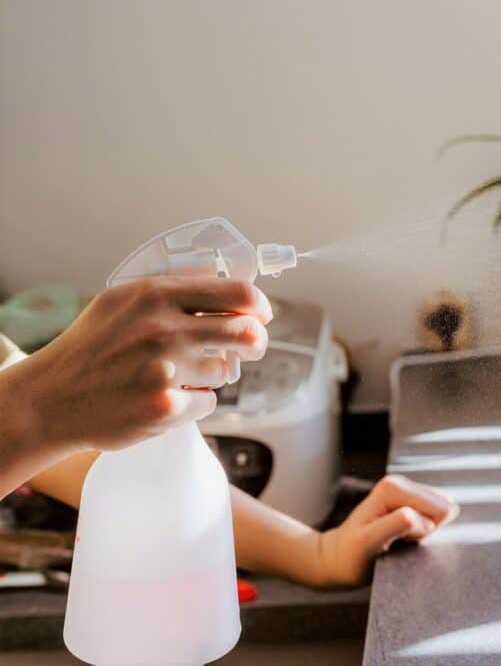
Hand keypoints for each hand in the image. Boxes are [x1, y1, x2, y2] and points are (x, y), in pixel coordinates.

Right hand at [3, 276, 271, 453]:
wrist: (50, 398)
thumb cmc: (90, 347)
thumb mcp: (122, 300)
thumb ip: (172, 289)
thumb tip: (226, 282)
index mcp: (157, 296)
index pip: (238, 294)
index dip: (259, 306)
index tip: (261, 314)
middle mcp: (164, 329)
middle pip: (248, 333)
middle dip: (256, 342)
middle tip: (250, 348)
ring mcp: (166, 370)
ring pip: (225, 371)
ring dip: (212, 375)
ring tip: (179, 375)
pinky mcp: (166, 407)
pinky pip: (207, 402)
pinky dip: (193, 402)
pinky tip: (164, 398)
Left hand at [315, 475, 457, 586]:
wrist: (337, 560)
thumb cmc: (351, 556)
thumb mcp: (369, 543)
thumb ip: (395, 526)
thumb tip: (421, 517)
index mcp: (393, 487)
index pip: (438, 509)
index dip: (424, 531)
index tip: (399, 540)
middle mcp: (401, 483)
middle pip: (441, 509)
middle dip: (426, 530)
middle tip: (398, 541)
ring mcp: (406, 493)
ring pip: (439, 515)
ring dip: (423, 533)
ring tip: (398, 541)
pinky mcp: (410, 503)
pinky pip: (433, 519)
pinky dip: (422, 534)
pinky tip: (402, 539)